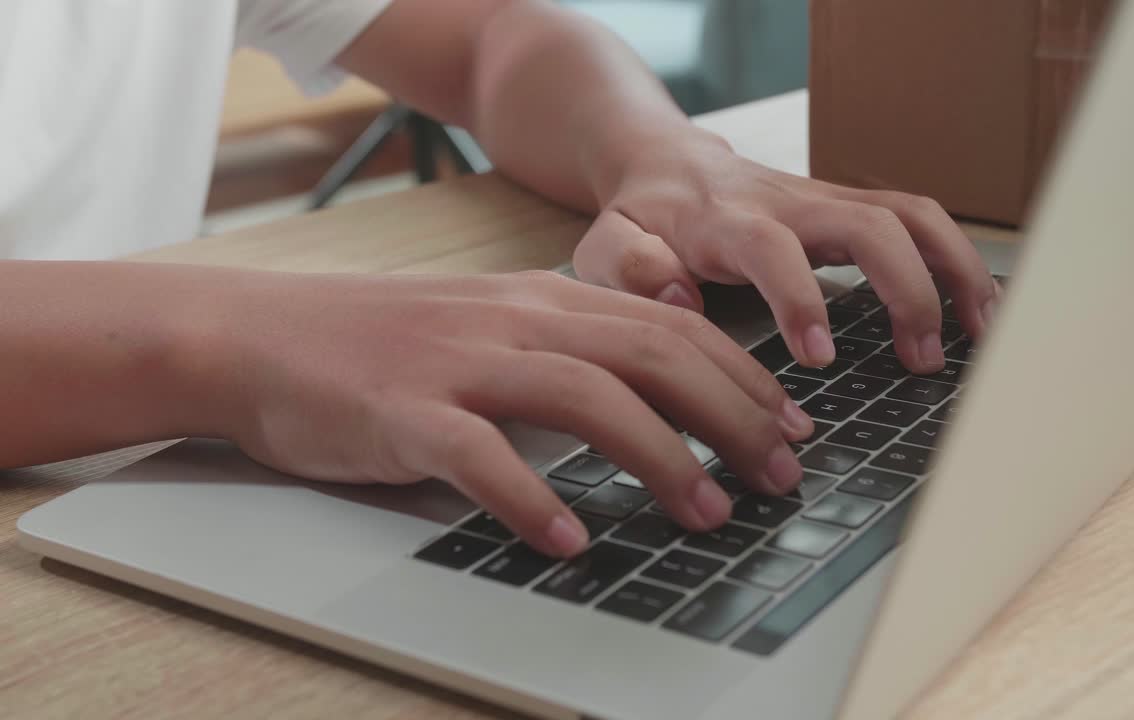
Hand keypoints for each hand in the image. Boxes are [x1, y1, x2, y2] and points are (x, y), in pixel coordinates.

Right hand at [211, 270, 812, 557]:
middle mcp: (516, 320)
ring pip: (585, 397)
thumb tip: (660, 407)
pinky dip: (531, 499)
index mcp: (546, 299)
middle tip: (777, 478)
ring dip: (658, 458)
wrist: (264, 337)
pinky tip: (568, 541)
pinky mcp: (403, 413)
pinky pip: (479, 456)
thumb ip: (571, 352)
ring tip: (704, 514)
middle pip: (651, 355)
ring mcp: (460, 364)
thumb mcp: (495, 328)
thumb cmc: (388, 344)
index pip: (673, 329)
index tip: (792, 430)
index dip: (745, 381)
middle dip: (731, 417)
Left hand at [572, 129, 1000, 373]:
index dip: (802, 298)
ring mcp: (826, 202)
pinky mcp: (849, 208)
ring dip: (952, 271)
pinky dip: (954, 262)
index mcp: (726, 221)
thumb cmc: (640, 218)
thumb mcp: (608, 245)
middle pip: (869, 223)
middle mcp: (788, 203)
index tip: (820, 358)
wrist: (665, 164)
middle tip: (922, 359)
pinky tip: (978, 311)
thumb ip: (632, 268)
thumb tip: (681, 292)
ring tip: (981, 336)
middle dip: (907, 289)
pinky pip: (916, 222)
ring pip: (910, 215)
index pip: (773, 248)